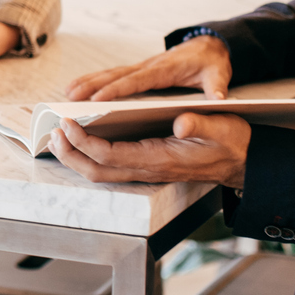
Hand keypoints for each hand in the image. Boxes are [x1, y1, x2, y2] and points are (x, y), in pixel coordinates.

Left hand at [48, 113, 250, 190]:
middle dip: (70, 154)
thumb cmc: (230, 142)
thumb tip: (180, 121)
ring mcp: (145, 171)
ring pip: (100, 173)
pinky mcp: (146, 167)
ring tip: (59, 136)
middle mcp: (147, 170)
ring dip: (76, 157)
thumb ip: (200, 123)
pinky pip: (109, 167)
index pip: (110, 155)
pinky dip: (89, 155)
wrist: (242, 160)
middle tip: (53, 132)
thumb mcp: (221, 126)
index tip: (68, 122)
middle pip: (96, 171)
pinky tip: (81, 140)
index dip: (84, 141)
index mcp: (159, 159)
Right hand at [65, 33, 231, 102]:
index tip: (98, 99)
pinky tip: (80, 88)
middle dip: (93, 85)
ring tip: (67, 93)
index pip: (138, 80)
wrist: (210, 45)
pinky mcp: (140, 70)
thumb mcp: (219, 75)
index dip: (117, 89)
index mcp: (166, 70)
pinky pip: (114, 75)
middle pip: (116, 75)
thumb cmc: (212, 63)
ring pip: (111, 74)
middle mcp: (149, 66)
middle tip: (71, 96)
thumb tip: (220, 100)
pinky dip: (95, 80)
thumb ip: (217, 88)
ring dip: (89, 82)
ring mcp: (142, 67)